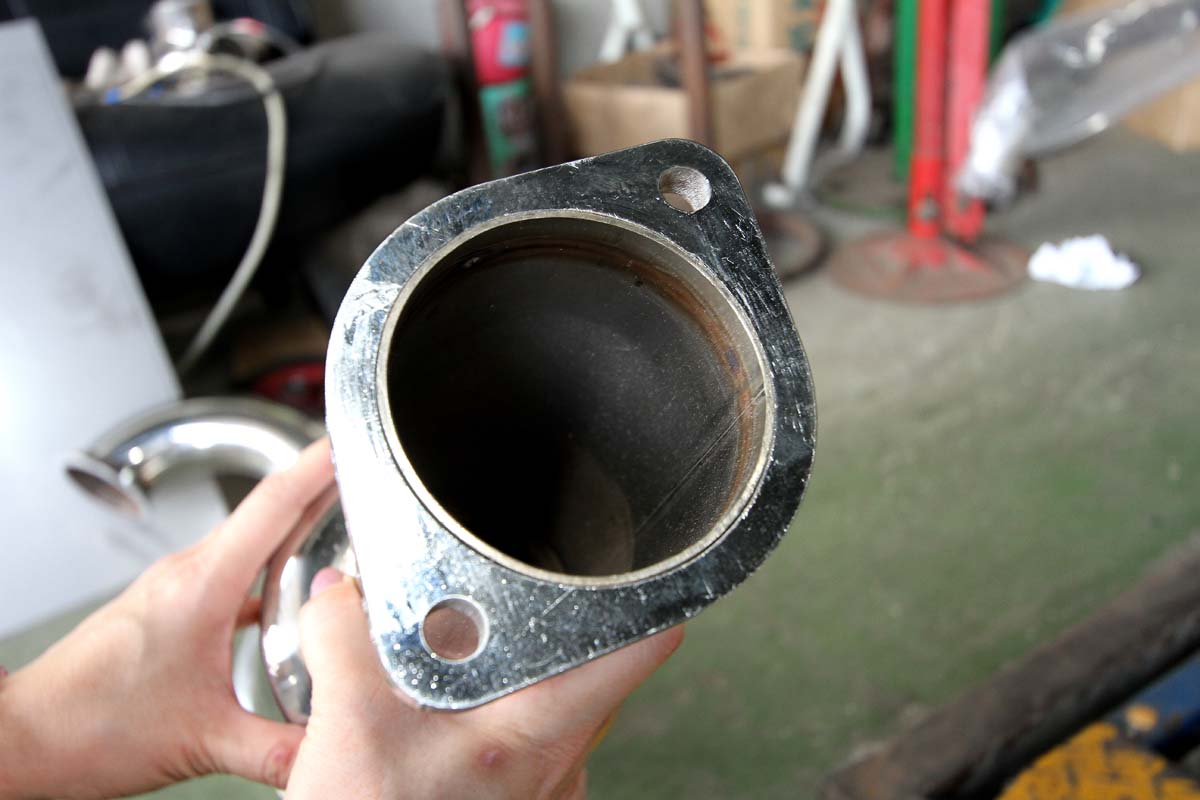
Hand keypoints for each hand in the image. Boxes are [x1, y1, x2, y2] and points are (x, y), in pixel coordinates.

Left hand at [0, 439, 334, 798]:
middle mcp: (188, 574)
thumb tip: (329, 752)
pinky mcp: (171, 605)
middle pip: (265, 511)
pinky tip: (289, 589)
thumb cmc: (90, 726)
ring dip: (293, 525)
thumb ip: (277, 750)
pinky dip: (267, 566)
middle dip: (317, 486)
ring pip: (248, 539)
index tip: (345, 442)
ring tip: (340, 522)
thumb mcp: (203, 742)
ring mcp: (177, 586)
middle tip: (365, 476)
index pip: (270, 506)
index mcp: (201, 587)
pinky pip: (232, 569)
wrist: (26, 737)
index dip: (314, 468)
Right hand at [286, 571, 683, 798]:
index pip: (644, 644)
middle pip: (597, 670)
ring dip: (518, 679)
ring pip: (560, 712)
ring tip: (466, 657)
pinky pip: (525, 750)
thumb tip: (337, 596)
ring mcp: (540, 795)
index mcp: (540, 731)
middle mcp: (557, 766)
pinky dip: (491, 723)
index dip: (650, 590)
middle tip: (522, 592)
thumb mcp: (349, 725)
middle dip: (558, 625)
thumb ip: (345, 639)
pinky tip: (437, 721)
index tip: (637, 554)